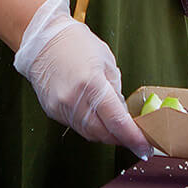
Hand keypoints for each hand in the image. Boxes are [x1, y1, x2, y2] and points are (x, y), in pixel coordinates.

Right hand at [14, 0, 150, 154]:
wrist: (42, 40)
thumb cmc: (76, 44)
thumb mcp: (106, 62)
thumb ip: (115, 91)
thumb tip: (122, 115)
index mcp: (91, 84)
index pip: (117, 122)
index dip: (133, 138)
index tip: (145, 147)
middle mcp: (74, 99)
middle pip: (103, 133)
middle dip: (121, 139)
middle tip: (134, 138)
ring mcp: (61, 107)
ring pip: (89, 133)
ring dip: (106, 134)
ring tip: (117, 129)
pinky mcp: (52, 110)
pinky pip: (76, 126)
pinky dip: (90, 126)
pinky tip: (97, 119)